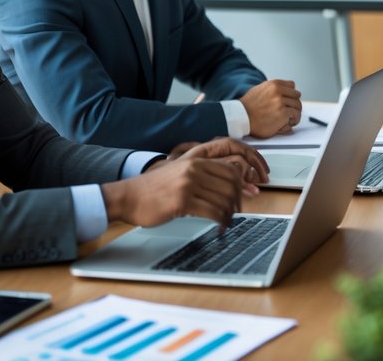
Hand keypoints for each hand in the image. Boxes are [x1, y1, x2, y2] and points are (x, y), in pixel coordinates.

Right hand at [101, 139, 263, 228]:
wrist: (128, 197)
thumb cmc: (155, 188)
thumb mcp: (181, 171)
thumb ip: (204, 172)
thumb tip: (234, 183)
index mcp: (196, 157)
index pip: (233, 164)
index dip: (246, 178)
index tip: (253, 187)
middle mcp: (195, 166)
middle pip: (232, 182)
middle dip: (239, 198)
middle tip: (238, 210)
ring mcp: (189, 182)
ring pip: (225, 198)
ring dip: (231, 213)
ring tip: (228, 220)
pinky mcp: (183, 200)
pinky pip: (213, 211)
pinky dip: (221, 221)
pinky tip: (220, 226)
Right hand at [240, 79, 301, 138]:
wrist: (240, 118)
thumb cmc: (248, 107)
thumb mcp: (259, 90)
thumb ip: (272, 89)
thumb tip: (285, 92)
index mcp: (273, 84)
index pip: (292, 86)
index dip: (290, 95)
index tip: (287, 102)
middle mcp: (278, 91)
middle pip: (296, 96)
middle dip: (293, 104)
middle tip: (289, 113)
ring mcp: (281, 102)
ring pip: (298, 106)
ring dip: (294, 114)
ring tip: (288, 120)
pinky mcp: (283, 113)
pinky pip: (296, 115)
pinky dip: (294, 121)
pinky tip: (287, 124)